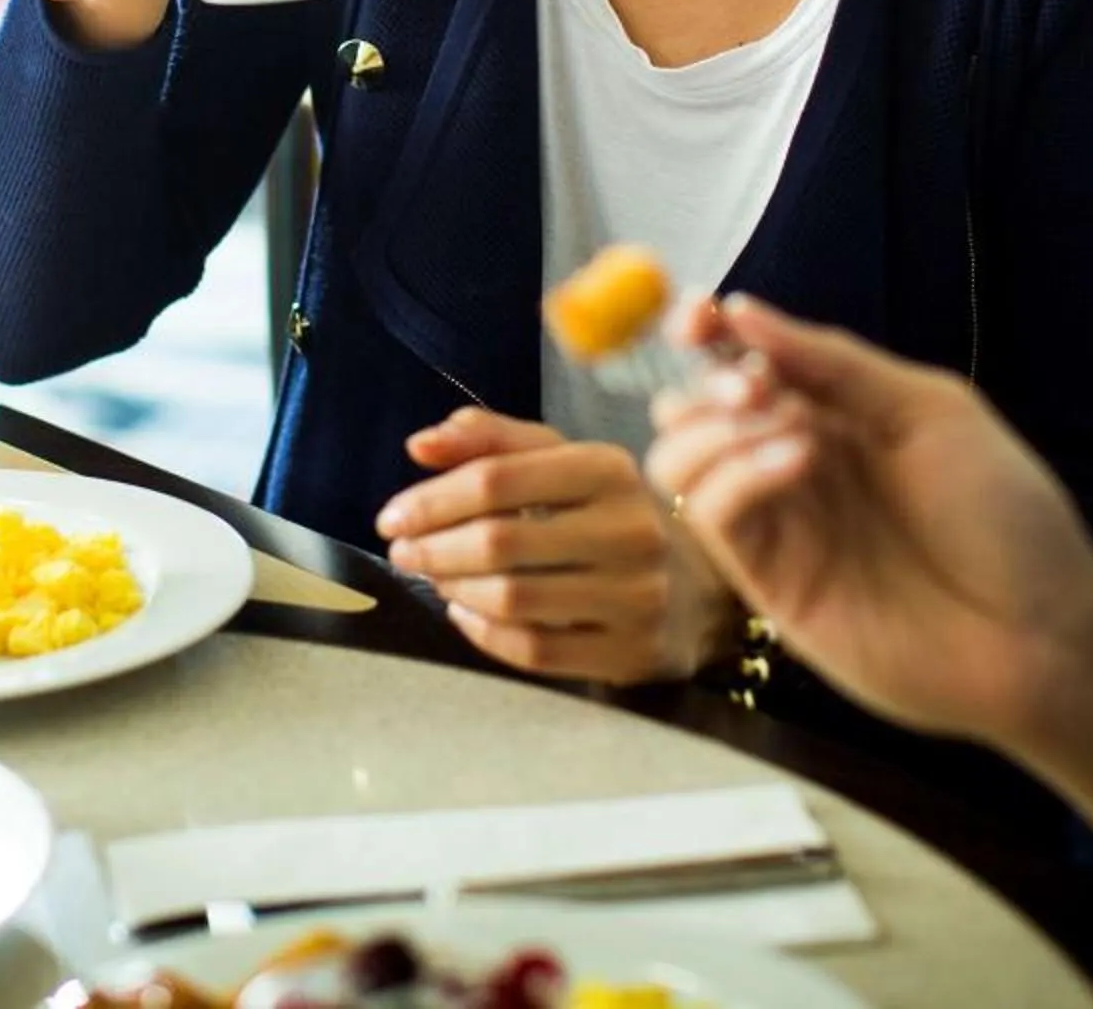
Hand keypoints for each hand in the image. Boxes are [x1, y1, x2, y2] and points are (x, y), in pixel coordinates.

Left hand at [376, 408, 738, 685]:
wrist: (701, 586)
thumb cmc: (610, 514)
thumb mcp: (564, 463)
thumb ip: (493, 442)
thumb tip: (420, 445)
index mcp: (609, 469)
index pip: (499, 477)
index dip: (433, 498)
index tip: (392, 516)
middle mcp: (631, 528)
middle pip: (500, 540)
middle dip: (434, 549)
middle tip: (402, 553)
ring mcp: (637, 594)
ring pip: (513, 598)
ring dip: (455, 590)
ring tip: (434, 579)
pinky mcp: (631, 650)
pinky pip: (535, 649)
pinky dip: (483, 634)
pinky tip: (464, 614)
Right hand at [644, 296, 1092, 877]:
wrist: (1039, 635)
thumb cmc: (1005, 515)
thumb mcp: (930, 410)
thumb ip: (835, 363)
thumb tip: (741, 310)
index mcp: (837, 415)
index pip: (744, 363)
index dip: (708, 335)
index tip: (698, 316)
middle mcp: (794, 465)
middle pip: (694, 410)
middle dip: (708, 383)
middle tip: (755, 386)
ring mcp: (780, 527)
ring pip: (681, 463)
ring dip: (712, 428)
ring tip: (782, 427)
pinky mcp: (769, 586)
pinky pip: (713, 518)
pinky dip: (736, 475)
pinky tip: (797, 464)